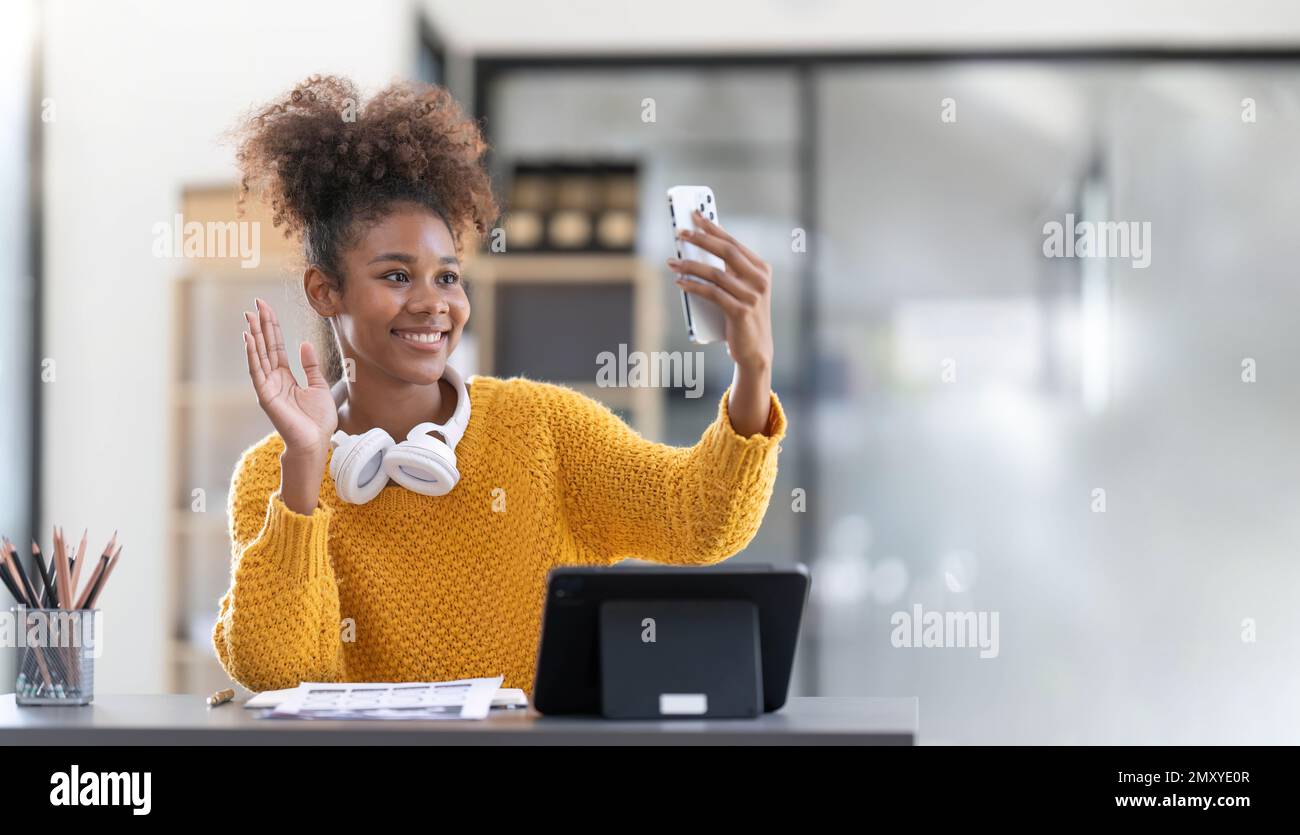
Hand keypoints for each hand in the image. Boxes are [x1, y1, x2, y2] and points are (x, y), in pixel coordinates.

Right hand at [242, 298, 337, 457]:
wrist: (316, 442)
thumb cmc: (318, 420)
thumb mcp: (318, 386)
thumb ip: (310, 366)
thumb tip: (304, 344)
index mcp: (285, 376)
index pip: (275, 345)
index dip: (271, 326)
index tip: (266, 308)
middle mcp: (273, 379)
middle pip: (265, 346)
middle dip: (261, 324)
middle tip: (255, 303)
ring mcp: (268, 387)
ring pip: (259, 355)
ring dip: (254, 334)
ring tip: (249, 315)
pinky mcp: (266, 396)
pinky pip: (257, 371)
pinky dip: (252, 354)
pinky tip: (249, 338)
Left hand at [667, 210, 773, 372]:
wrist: (756, 350)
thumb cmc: (743, 316)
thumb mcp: (741, 289)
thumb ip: (728, 271)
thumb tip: (697, 248)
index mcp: (761, 269)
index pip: (733, 242)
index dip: (713, 227)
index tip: (695, 215)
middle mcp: (760, 280)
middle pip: (726, 252)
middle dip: (700, 239)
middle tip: (680, 233)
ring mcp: (752, 296)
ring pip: (715, 274)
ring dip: (690, 265)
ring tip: (672, 261)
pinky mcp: (741, 312)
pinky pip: (712, 293)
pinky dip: (693, 286)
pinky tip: (680, 282)